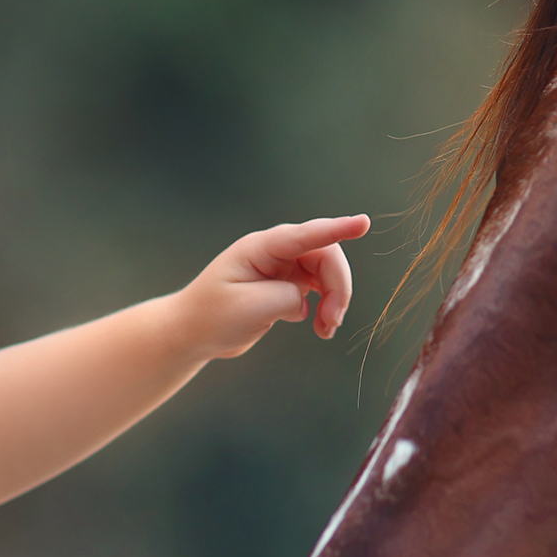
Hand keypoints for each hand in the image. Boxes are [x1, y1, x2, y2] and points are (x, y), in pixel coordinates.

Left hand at [185, 214, 368, 358]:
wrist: (192, 333)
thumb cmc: (212, 316)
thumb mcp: (250, 309)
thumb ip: (287, 298)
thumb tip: (307, 299)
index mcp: (261, 248)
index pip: (307, 234)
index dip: (338, 228)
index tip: (364, 223)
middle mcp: (275, 252)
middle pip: (325, 256)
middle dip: (338, 287)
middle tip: (334, 321)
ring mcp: (282, 268)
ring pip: (326, 274)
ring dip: (335, 300)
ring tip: (327, 330)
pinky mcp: (285, 286)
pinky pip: (319, 290)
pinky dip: (325, 309)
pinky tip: (320, 328)